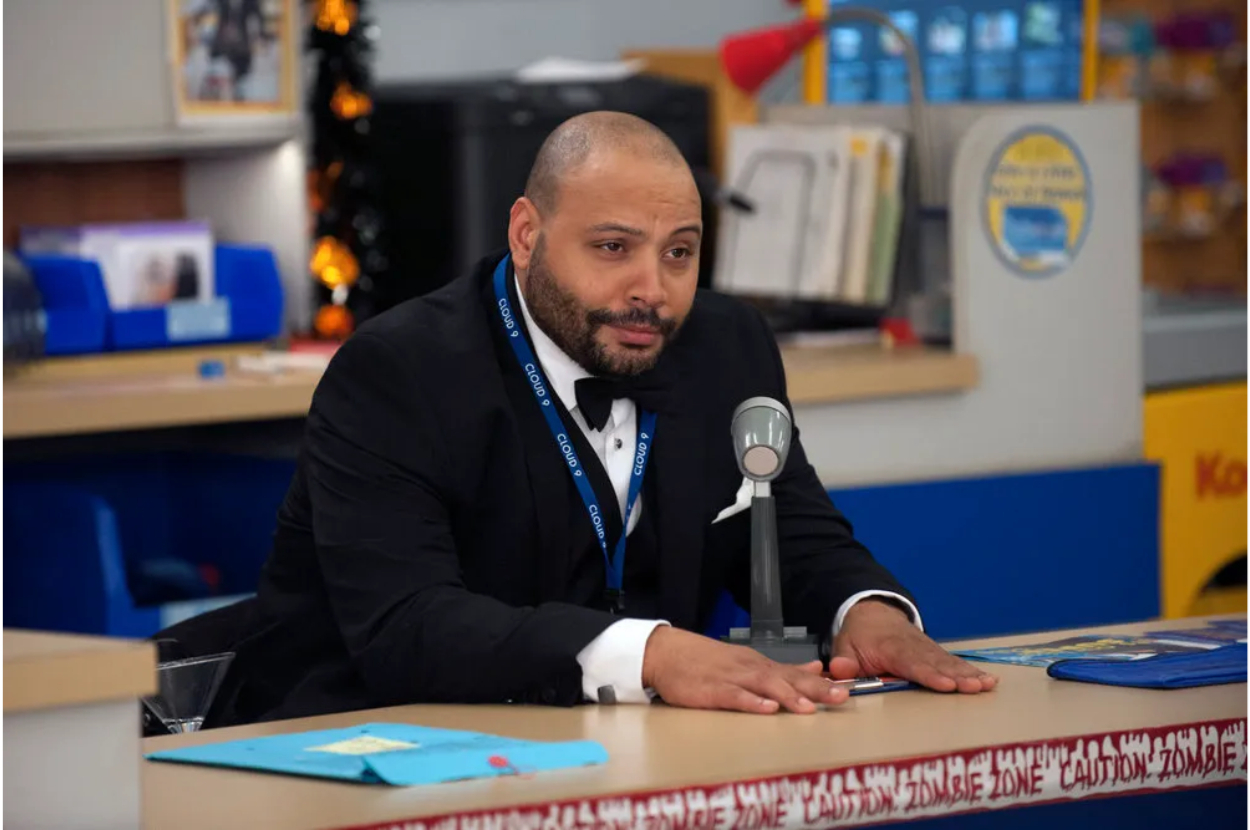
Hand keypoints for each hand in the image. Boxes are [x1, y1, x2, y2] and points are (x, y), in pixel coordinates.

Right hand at [641, 626, 849, 713]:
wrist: (667, 652)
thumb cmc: (706, 662)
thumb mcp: (747, 662)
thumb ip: (780, 670)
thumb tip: (813, 670)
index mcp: (759, 666)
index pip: (796, 675)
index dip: (822, 684)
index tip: (849, 691)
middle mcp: (750, 670)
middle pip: (787, 680)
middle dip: (815, 690)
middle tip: (841, 698)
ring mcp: (731, 679)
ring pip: (764, 687)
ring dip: (787, 696)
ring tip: (808, 709)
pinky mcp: (711, 690)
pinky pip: (734, 697)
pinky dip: (750, 702)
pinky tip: (765, 709)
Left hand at [830, 600, 997, 693]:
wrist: (873, 612)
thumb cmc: (860, 636)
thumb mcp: (845, 646)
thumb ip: (844, 661)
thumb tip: (840, 671)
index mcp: (891, 649)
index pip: (911, 663)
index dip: (929, 674)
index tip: (946, 684)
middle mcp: (914, 648)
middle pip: (937, 663)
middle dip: (957, 676)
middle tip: (976, 687)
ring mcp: (928, 649)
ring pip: (950, 662)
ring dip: (969, 674)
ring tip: (988, 684)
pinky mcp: (936, 652)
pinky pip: (954, 661)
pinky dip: (971, 670)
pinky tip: (988, 680)